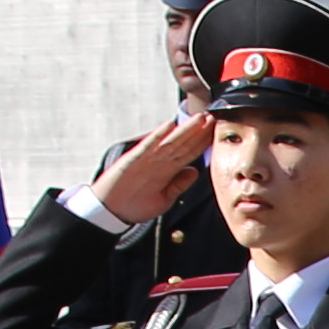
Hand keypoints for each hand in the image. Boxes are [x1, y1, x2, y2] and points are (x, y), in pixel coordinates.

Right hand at [92, 112, 209, 230]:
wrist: (111, 212)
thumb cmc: (136, 205)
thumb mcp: (165, 198)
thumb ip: (179, 184)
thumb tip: (195, 171)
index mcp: (168, 170)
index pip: (189, 153)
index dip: (203, 143)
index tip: (217, 132)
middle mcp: (159, 161)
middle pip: (183, 143)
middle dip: (199, 131)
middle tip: (214, 117)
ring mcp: (147, 159)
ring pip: (170, 141)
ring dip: (185, 129)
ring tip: (200, 118)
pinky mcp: (133, 159)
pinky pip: (148, 146)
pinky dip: (158, 136)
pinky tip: (169, 126)